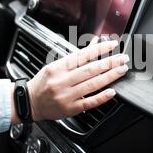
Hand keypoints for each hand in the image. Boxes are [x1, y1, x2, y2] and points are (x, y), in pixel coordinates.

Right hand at [11, 39, 128, 123]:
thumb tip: (95, 44)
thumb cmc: (43, 83)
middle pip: (90, 69)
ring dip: (109, 76)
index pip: (82, 55)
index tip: (112, 45)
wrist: (30, 102)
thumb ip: (76, 56)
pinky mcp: (70, 108)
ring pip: (92, 84)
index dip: (99, 49)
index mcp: (58, 68)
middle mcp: (62, 81)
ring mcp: (67, 95)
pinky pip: (89, 102)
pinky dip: (101, 96)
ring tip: (121, 70)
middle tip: (123, 58)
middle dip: (109, 62)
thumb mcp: (55, 65)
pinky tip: (111, 92)